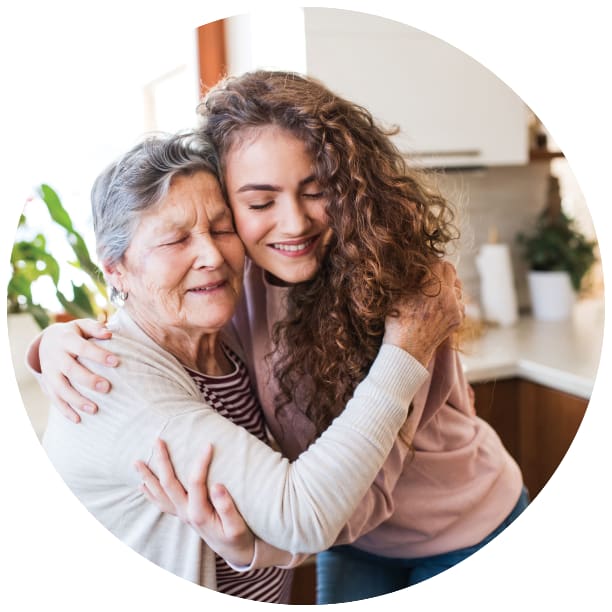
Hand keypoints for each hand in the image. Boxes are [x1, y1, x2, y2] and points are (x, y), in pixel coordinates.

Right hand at [36, 319, 117, 422]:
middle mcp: (55, 357)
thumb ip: (95, 328)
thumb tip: (109, 333)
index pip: (82, 347)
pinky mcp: (47, 385)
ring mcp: (49, 372)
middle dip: (88, 380)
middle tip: (107, 388)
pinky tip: (78, 420)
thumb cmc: (75, 334)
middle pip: (70, 370)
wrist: (47, 341)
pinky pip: (54, 399)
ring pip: (60, 388)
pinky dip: (65, 410)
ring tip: (95, 409)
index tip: (116, 362)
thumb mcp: (82, 326)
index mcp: (66, 340)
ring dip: (77, 400)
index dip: (98, 355)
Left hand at [135, 439, 254, 567]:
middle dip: (162, 461)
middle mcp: (185, 513)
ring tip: (136, 462)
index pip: (196, 482)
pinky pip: (161, 504)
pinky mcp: (182, 515)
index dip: (201, 462)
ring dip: (147, 477)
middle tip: (158, 440)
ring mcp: (181, 514)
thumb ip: (227, 507)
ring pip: (159, 494)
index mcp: (199, 513)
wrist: (234, 551)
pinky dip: (150, 493)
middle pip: (168, 484)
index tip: (209, 444)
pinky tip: (143, 485)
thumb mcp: (237, 526)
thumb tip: (217, 485)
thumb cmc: (238, 536)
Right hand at [383, 260, 464, 365]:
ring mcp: (456, 308)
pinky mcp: (458, 319)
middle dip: (441, 272)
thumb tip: (420, 267)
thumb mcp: (400, 295)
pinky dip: (452, 302)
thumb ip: (415, 279)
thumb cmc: (398, 322)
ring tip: (434, 294)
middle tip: (431, 277)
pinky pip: (459, 302)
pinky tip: (439, 307)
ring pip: (457, 287)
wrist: (406, 350)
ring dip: (448, 287)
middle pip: (452, 272)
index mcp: (434, 286)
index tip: (424, 268)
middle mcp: (448, 296)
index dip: (431, 264)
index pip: (440, 263)